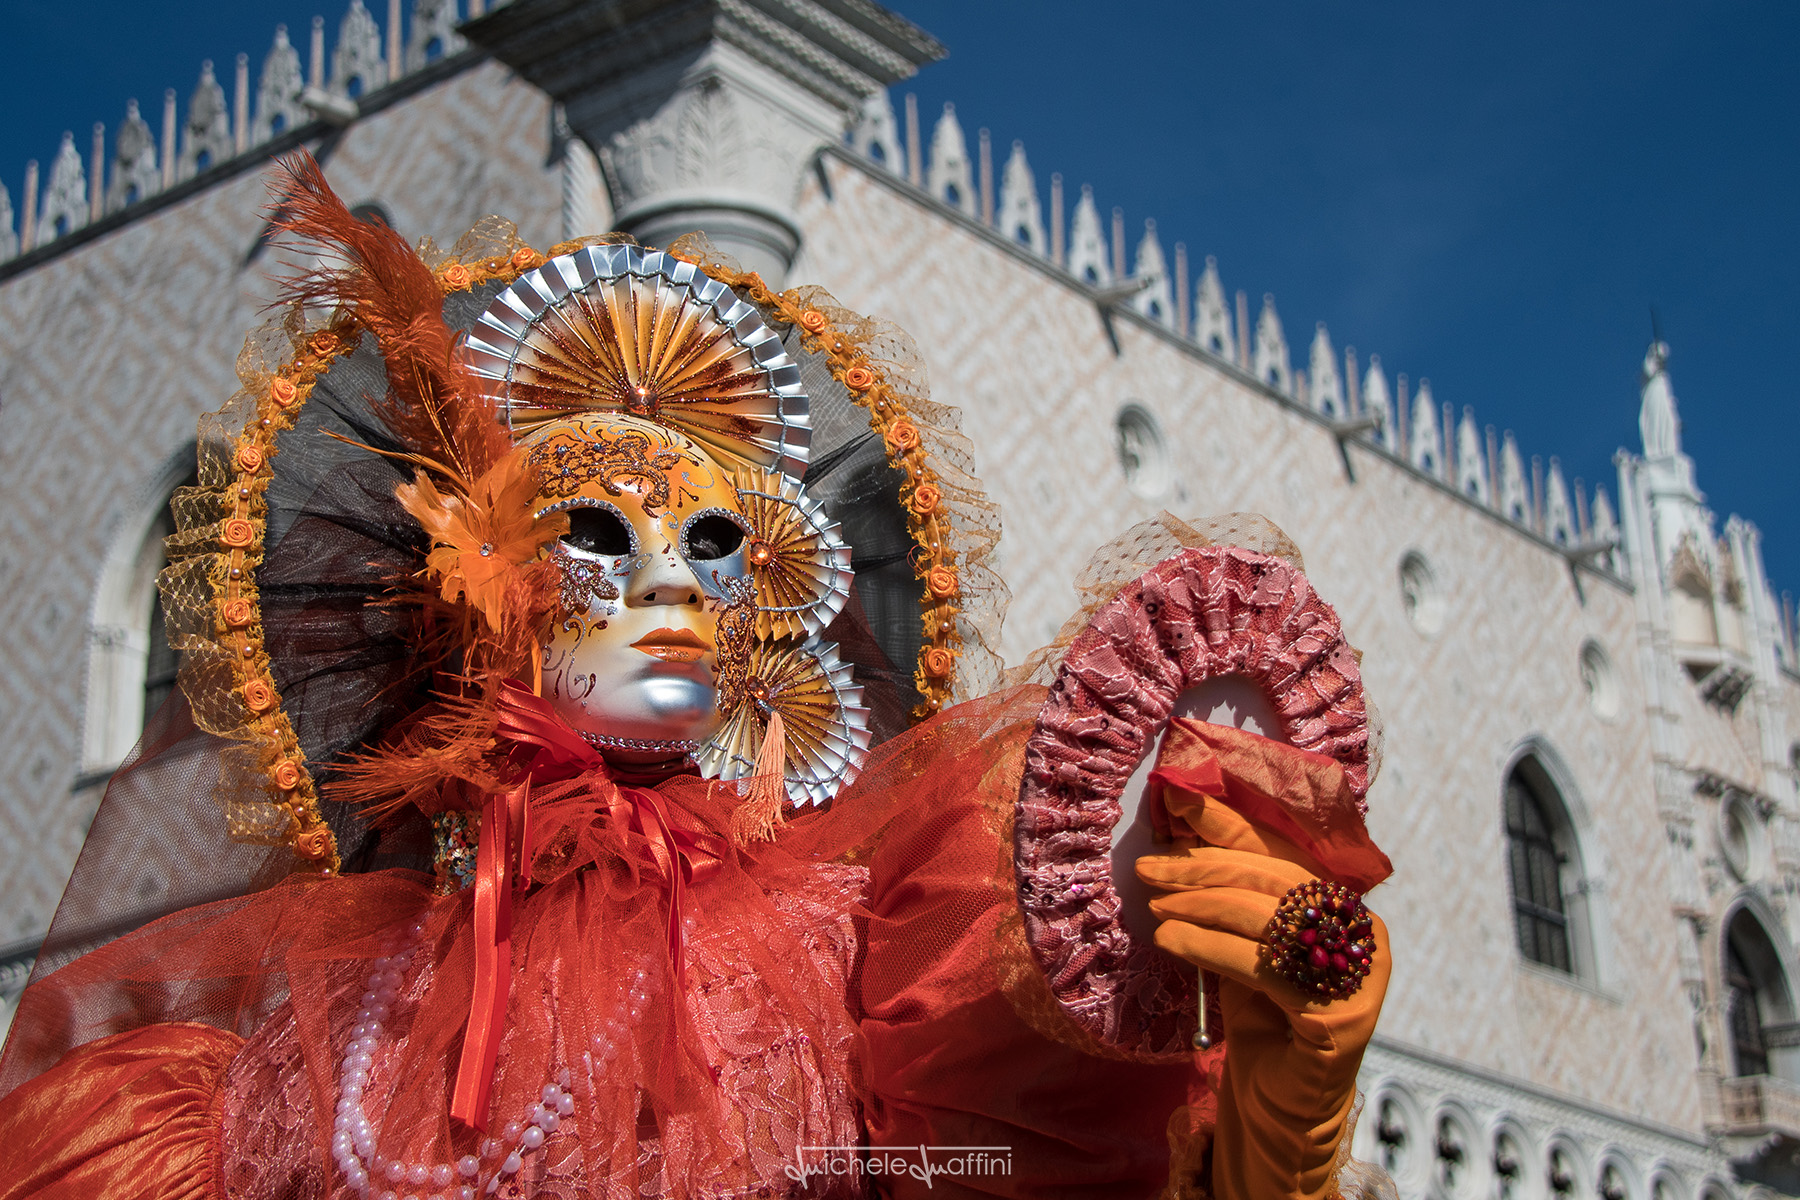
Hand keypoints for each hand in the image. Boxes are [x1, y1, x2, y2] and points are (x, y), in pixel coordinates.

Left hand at [1137, 790, 1390, 1199]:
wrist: (1278, 1103)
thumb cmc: (1261, 1018)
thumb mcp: (1240, 943)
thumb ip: (1226, 895)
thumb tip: (1180, 834)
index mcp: (1345, 904)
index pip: (1281, 853)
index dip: (1230, 827)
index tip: (1178, 803)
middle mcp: (1363, 934)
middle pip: (1275, 881)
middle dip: (1204, 867)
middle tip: (1150, 867)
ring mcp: (1359, 976)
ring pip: (1269, 919)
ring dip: (1202, 905)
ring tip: (1155, 905)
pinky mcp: (1340, 1017)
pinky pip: (1265, 967)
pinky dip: (1210, 947)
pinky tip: (1171, 940)